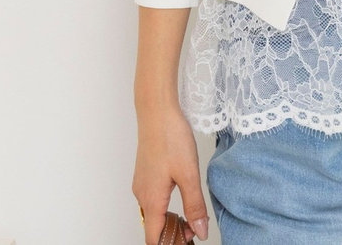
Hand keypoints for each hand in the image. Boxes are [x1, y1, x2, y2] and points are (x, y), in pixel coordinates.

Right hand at [132, 104, 209, 243]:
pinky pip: (151, 199)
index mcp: (152, 200)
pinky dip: (165, 206)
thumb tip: (200, 232)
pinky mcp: (145, 173)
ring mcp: (141, 183)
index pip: (154, 239)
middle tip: (195, 230)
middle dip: (173, 235)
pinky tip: (180, 195)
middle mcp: (142, 195)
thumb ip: (194, 205)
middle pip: (153, 228)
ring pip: (153, 213)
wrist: (157, 111)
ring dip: (169, 220)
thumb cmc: (171, 137)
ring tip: (191, 216)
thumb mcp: (189, 173)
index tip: (187, 242)